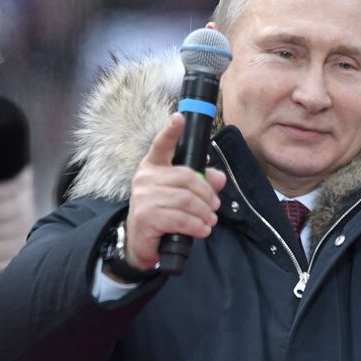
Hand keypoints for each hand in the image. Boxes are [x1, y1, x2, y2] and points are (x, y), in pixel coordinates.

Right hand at [124, 114, 227, 270]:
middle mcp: (145, 178)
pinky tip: (202, 230)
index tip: (179, 117)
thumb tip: (219, 178)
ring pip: (186, 200)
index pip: (161, 145)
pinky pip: (180, 218)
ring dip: (204, 213)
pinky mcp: (146, 217)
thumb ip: (201, 184)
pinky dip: (196, 225)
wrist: (140, 242)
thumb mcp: (182, 196)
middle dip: (207, 194)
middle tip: (215, 207)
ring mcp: (143, 197)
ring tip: (209, 221)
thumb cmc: (162, 214)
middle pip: (187, 178)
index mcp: (153, 167)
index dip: (171, 132)